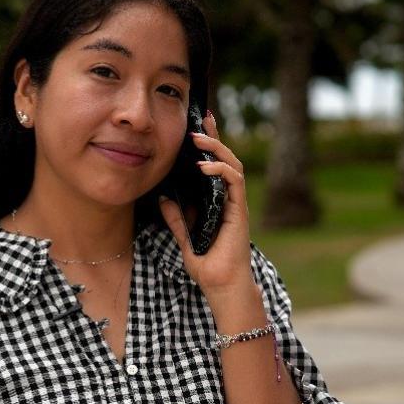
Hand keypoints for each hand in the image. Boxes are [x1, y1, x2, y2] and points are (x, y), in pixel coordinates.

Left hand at [157, 111, 253, 294]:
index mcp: (218, 203)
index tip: (197, 126)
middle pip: (226, 159)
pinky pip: (234, 182)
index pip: (214, 167)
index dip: (208, 146)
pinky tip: (203, 166)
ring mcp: (236, 204)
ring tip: (199, 138)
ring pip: (233, 165)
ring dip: (217, 149)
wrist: (221, 285)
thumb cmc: (207, 266)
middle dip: (214, 138)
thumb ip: (177, 219)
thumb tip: (164, 198)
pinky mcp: (239, 211)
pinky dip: (220, 170)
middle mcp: (229, 200)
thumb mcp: (184, 239)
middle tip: (202, 118)